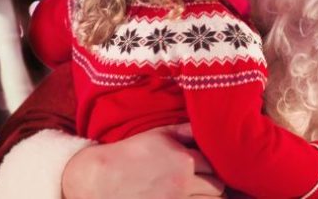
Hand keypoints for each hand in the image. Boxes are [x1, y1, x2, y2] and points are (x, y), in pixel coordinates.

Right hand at [61, 124, 224, 198]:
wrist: (99, 178)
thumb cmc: (129, 153)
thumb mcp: (159, 134)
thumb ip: (186, 130)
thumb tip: (207, 126)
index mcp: (184, 160)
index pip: (215, 164)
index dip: (211, 165)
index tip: (205, 166)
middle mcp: (183, 182)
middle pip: (218, 186)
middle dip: (214, 183)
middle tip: (206, 181)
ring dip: (209, 197)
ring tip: (200, 192)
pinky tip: (190, 197)